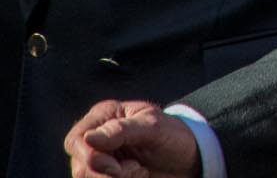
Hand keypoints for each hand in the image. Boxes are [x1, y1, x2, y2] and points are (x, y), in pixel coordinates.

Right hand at [64, 101, 198, 177]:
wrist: (189, 158)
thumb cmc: (172, 135)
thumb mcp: (153, 127)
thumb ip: (122, 130)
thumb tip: (88, 138)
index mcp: (103, 117)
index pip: (76, 140)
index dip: (89, 158)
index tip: (115, 167)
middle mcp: (95, 139)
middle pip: (80, 166)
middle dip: (107, 175)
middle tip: (137, 169)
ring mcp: (99, 160)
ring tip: (140, 172)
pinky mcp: (105, 176)